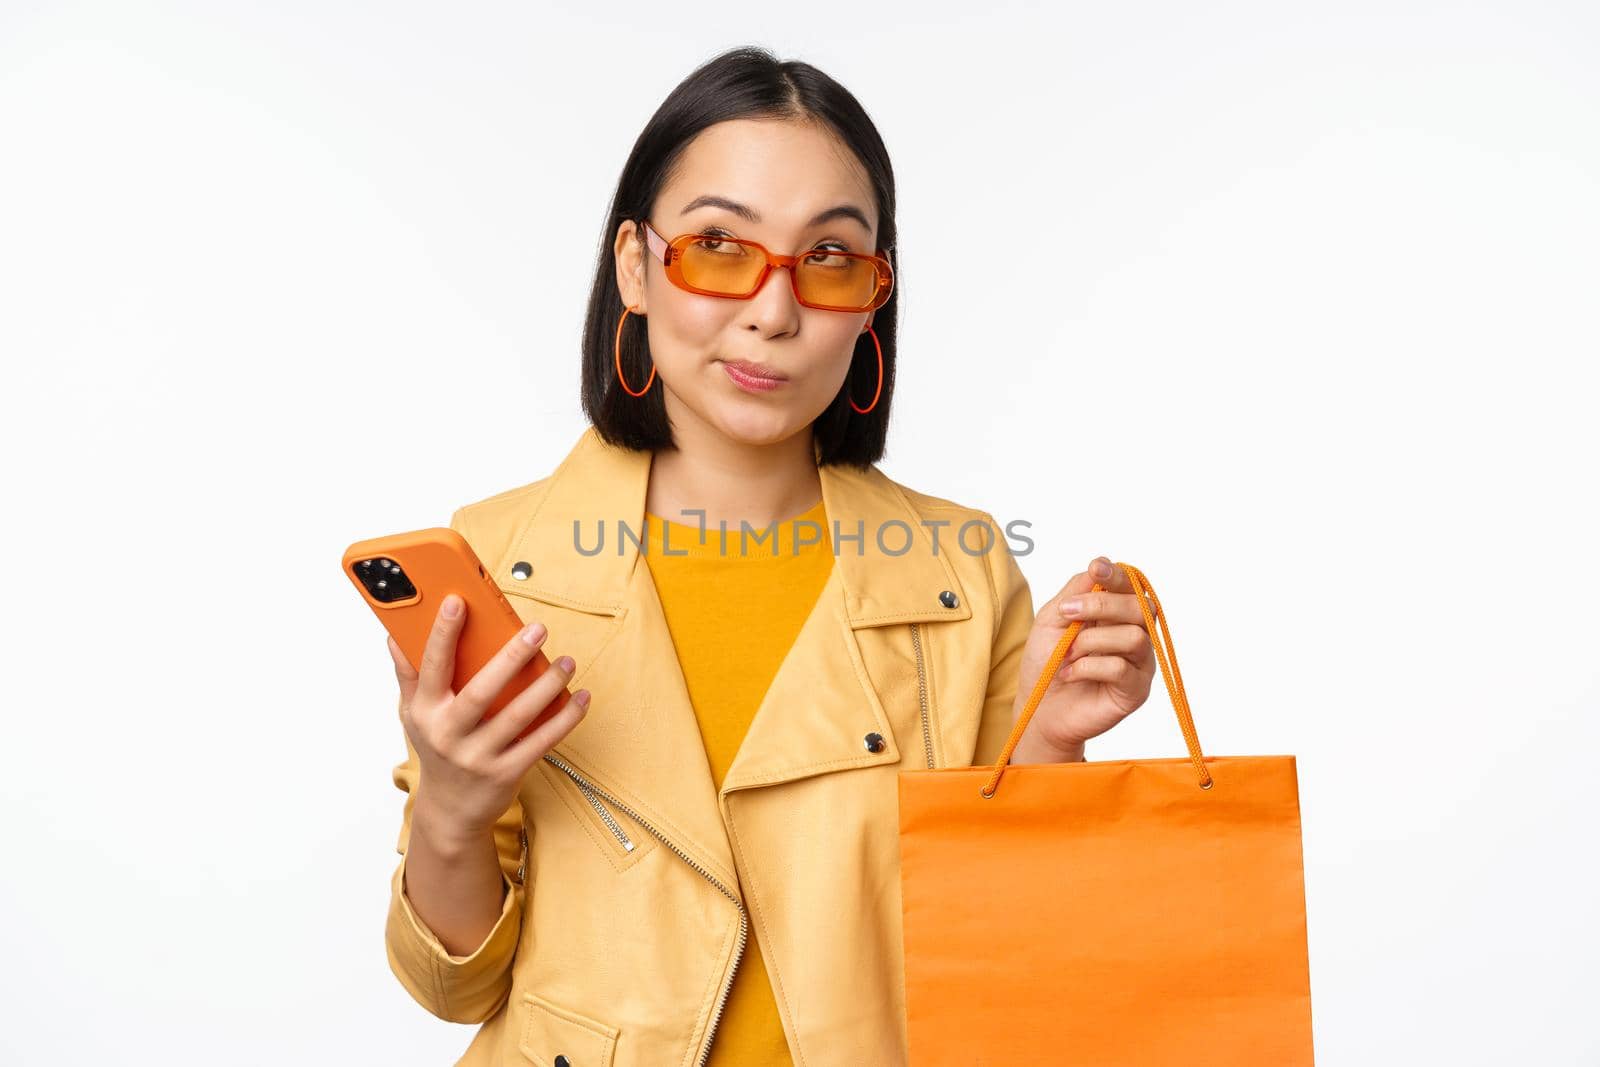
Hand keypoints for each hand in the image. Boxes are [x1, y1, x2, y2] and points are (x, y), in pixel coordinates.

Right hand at [388, 594, 589, 841]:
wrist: (449, 812)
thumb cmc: (436, 750)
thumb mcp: (413, 714)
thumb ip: (408, 674)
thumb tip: (395, 634)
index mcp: (425, 712)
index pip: (431, 666)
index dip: (442, 633)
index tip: (457, 601)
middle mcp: (449, 734)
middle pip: (481, 691)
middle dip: (510, 658)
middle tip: (537, 629)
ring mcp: (478, 756)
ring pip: (517, 716)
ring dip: (546, 686)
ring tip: (567, 662)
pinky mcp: (506, 773)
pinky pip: (541, 742)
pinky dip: (564, 719)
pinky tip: (580, 698)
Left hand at [1010, 556, 1156, 760]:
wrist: (1038, 707)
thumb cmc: (1046, 662)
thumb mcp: (1052, 619)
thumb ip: (1076, 592)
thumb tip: (1099, 565)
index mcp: (1117, 614)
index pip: (1130, 586)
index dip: (1117, 575)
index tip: (1097, 568)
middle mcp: (1135, 634)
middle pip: (1139, 607)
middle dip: (1101, 605)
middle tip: (1067, 613)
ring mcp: (1139, 663)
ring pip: (1133, 636)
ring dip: (1090, 642)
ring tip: (1068, 654)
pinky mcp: (1136, 691)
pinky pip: (1121, 668)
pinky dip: (1088, 667)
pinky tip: (1071, 674)